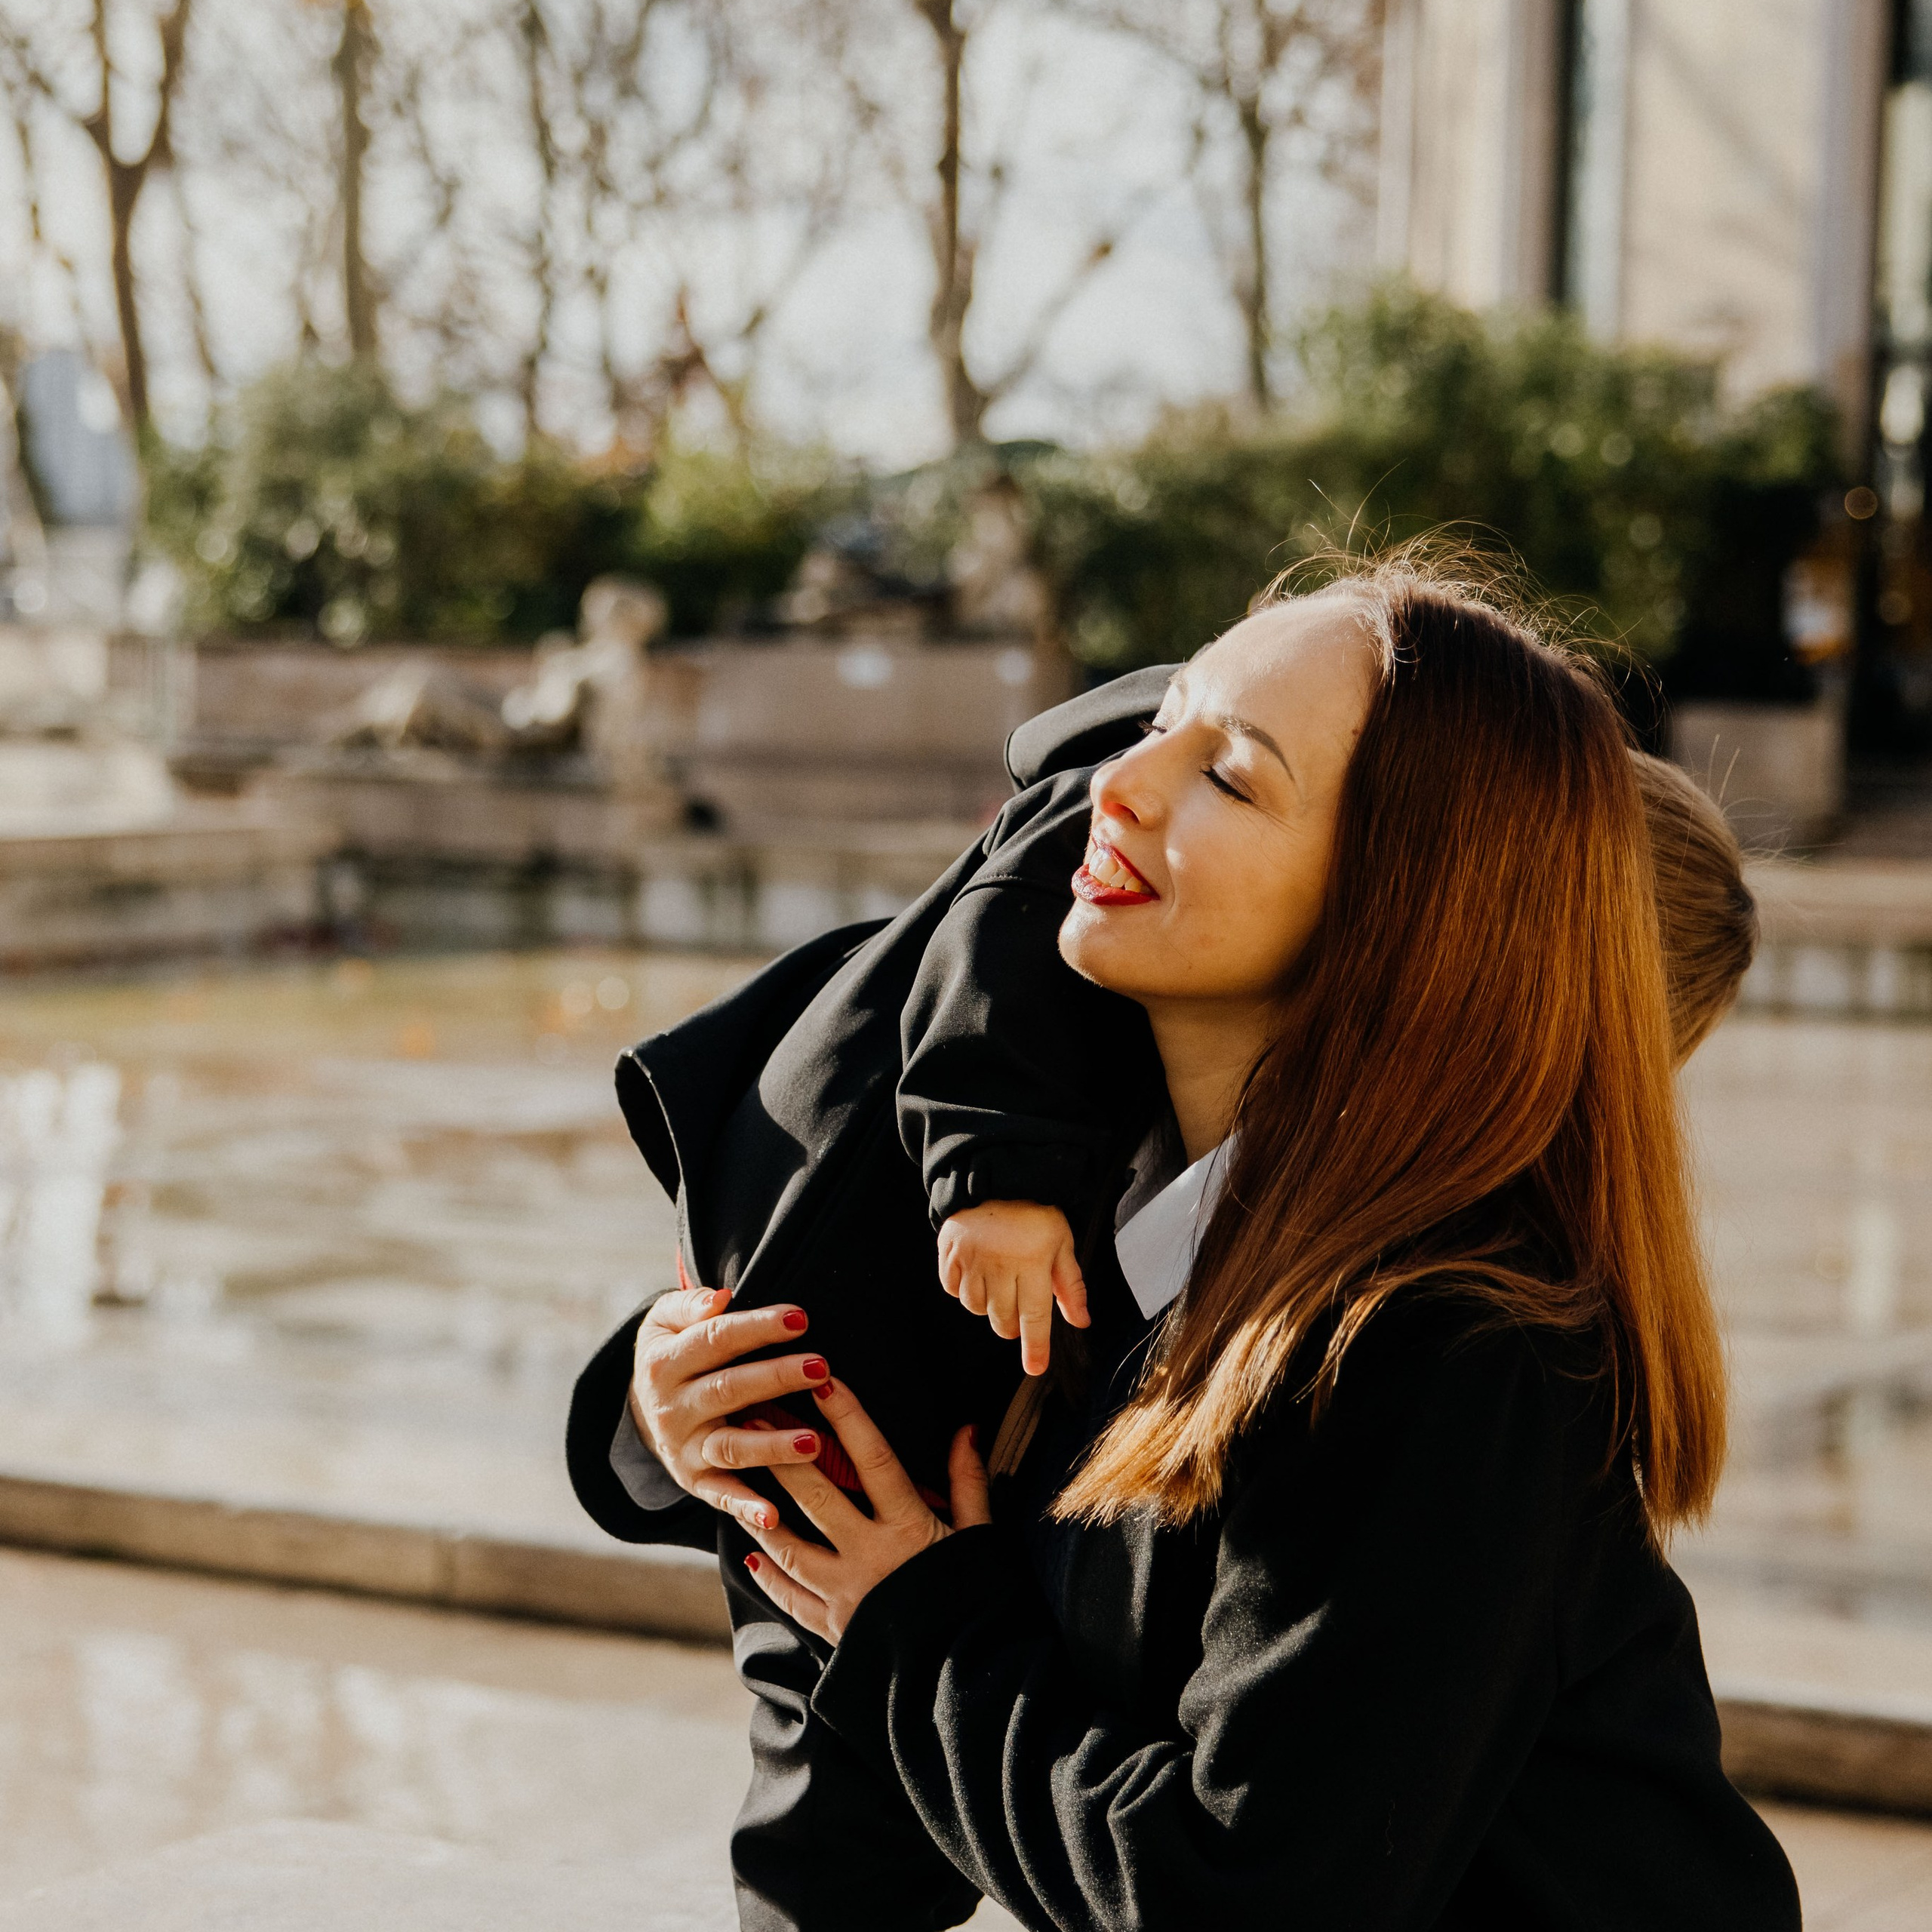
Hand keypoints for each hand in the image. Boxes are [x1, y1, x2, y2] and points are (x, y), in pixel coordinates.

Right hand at [628, 1283, 831, 1535]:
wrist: (643, 1409)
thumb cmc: (674, 1353)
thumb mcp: (664, 1322)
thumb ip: (689, 1306)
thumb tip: (720, 1299)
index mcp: (665, 1363)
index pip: (716, 1339)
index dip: (757, 1327)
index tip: (800, 1317)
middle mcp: (673, 1408)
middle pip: (728, 1389)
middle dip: (776, 1378)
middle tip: (821, 1367)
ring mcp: (685, 1448)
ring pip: (732, 1446)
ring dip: (773, 1446)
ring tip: (814, 1441)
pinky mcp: (696, 1481)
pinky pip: (723, 1495)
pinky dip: (746, 1507)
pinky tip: (774, 1516)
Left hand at [741, 1377, 992, 1642]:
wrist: (970, 1679)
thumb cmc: (981, 1601)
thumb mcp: (981, 1537)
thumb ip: (968, 1483)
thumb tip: (967, 1428)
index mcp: (909, 1528)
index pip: (873, 1460)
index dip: (848, 1417)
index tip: (823, 1381)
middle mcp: (870, 1557)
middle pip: (816, 1496)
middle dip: (782, 1454)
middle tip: (755, 1416)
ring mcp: (846, 1595)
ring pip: (790, 1546)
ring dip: (761, 1510)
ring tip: (737, 1480)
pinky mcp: (835, 1629)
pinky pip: (792, 1598)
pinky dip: (770, 1576)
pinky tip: (751, 1555)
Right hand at [938, 1199, 1089, 1375]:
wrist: (997, 1174)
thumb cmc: (1035, 1212)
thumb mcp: (1062, 1243)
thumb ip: (1071, 1285)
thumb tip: (1081, 1322)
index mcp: (1033, 1263)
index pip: (1035, 1317)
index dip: (1035, 1347)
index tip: (1035, 1368)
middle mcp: (1001, 1265)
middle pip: (1003, 1320)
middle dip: (1013, 1323)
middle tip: (1019, 1302)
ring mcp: (972, 1259)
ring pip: (977, 1308)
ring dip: (988, 1305)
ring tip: (997, 1282)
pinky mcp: (950, 1252)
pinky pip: (952, 1290)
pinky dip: (963, 1290)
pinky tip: (976, 1274)